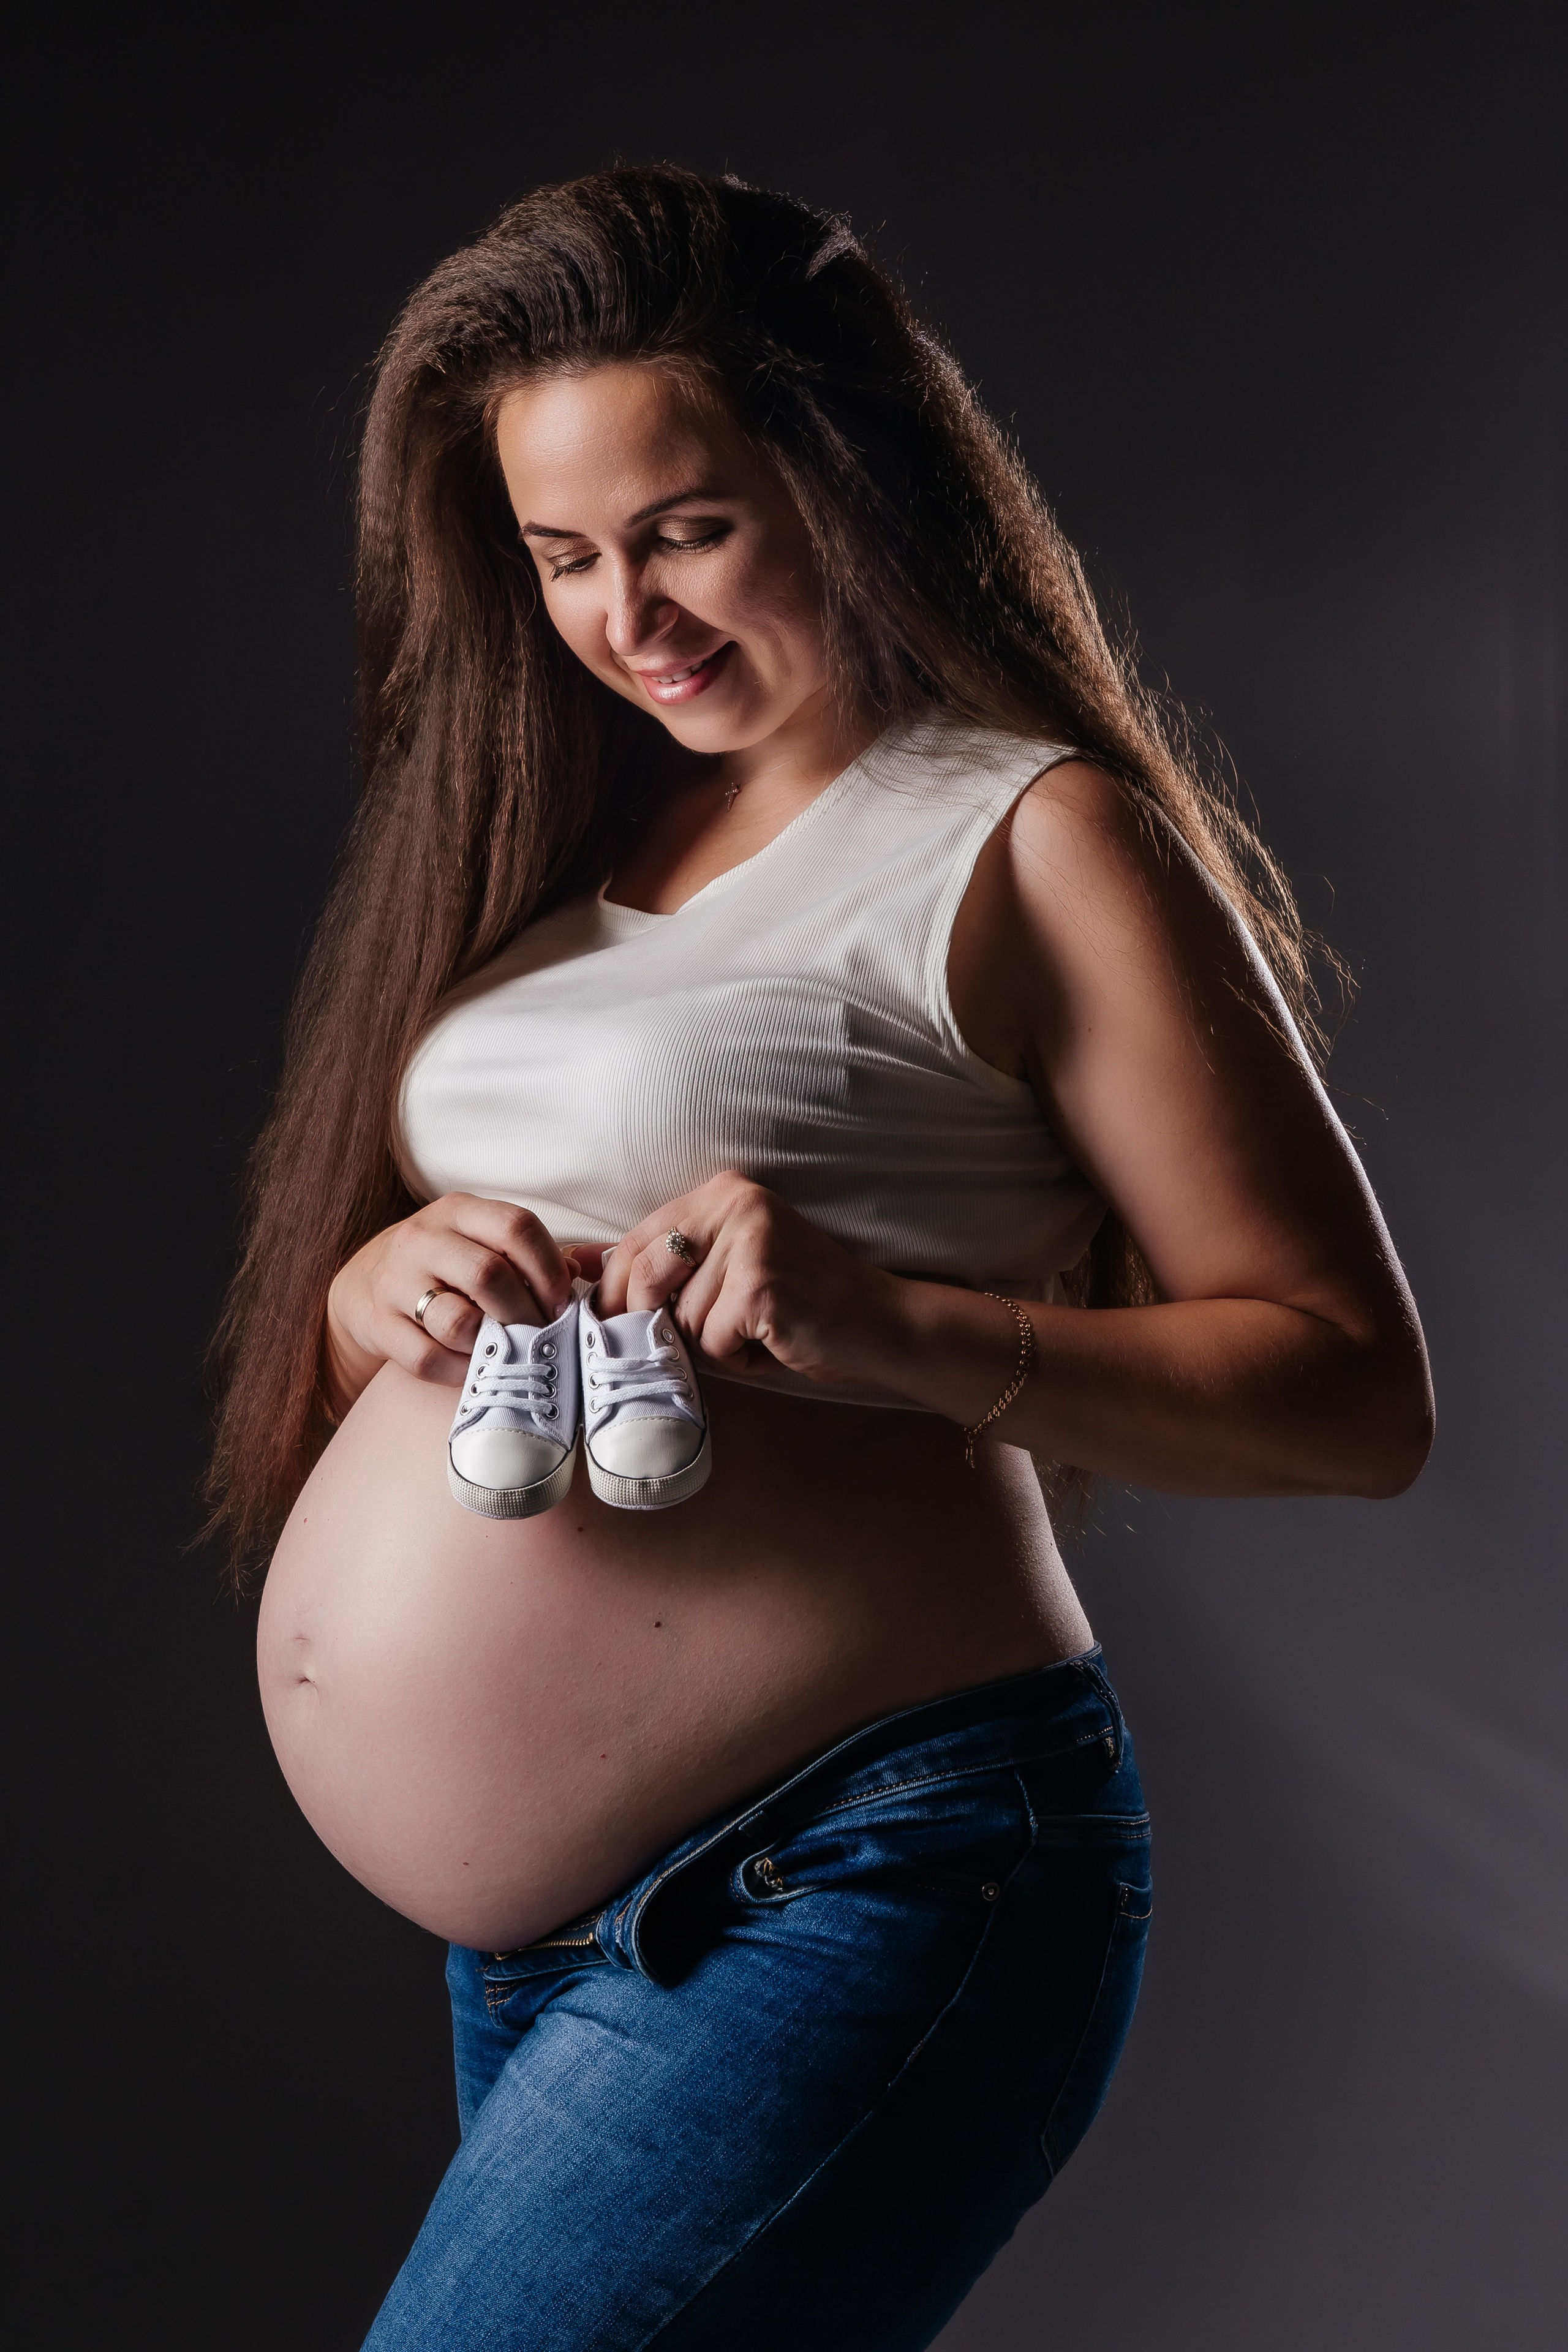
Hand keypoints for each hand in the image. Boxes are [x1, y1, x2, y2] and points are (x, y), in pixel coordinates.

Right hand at [325, 1193, 577, 1410]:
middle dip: (526, 1312)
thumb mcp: (479, 1241)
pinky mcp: (378, 1325)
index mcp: (458, 1211)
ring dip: (493, 1344)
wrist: (364, 1284)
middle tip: (542, 1334)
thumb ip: (530, 1253)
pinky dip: (461, 1370)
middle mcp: (422, 1239)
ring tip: (509, 1351)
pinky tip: (476, 1367)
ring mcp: (395, 1282)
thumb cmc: (445, 1265)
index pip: (516, 1226)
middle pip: (489, 1274)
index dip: (549, 1268)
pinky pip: (428, 1359)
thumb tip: (580, 1272)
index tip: (562, 1301)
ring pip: (456, 1321)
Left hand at [596, 1173, 904, 1390]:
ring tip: (758, 1330)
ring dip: (713, 1343)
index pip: (635, 1239)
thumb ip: (662, 1263)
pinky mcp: (761, 1285)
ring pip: (681, 1317)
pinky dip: (739, 1357)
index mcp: (722, 1192)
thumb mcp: (728, 1266)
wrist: (880, 1323)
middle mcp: (735, 1205)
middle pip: (645, 1276)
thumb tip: (575, 1264)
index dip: (618, 1290)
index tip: (619, 1321)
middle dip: (659, 1319)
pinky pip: (713, 1340)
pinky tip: (773, 1341)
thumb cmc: (801, 1302)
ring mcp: (750, 1242)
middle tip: (702, 1334)